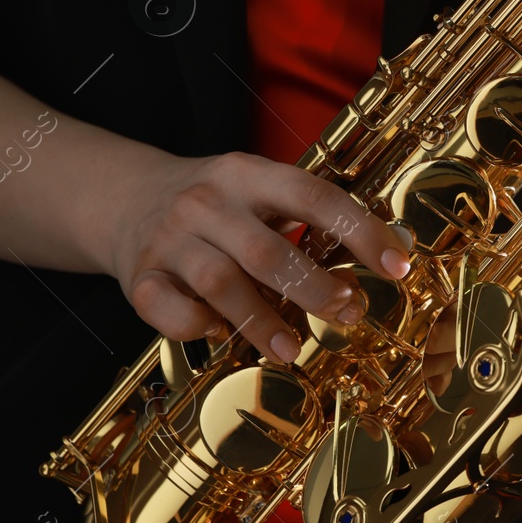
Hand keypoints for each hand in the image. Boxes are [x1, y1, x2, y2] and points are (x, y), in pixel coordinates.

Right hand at [105, 151, 412, 365]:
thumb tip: (390, 255)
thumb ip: (314, 220)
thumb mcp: (262, 193)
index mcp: (249, 174)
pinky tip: (219, 332)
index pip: (313, 196)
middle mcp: (207, 203)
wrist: (125, 197)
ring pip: (220, 284)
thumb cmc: (220, 206)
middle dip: (314, 288)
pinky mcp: (139, 276)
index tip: (396, 266)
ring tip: (293, 348)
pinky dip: (195, 326)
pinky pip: (165, 308)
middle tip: (347, 313)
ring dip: (262, 321)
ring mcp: (168, 239)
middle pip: (266, 250)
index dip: (360, 231)